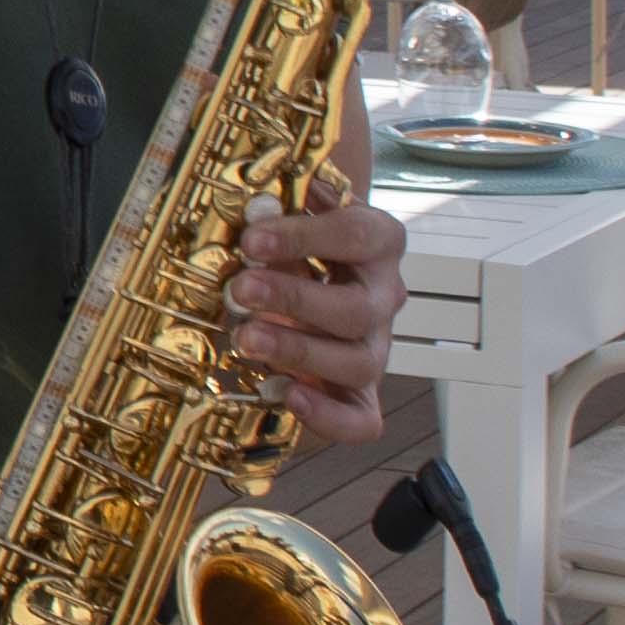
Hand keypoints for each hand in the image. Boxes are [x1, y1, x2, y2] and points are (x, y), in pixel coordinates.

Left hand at [232, 181, 404, 444]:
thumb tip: (256, 204)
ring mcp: (375, 349)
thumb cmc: (294, 247)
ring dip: (299, 353)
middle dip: (294, 300)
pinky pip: (361, 420)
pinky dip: (327, 416)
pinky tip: (285, 395)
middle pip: (357, 308)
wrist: (306, 285)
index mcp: (378, 243)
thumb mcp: (288, 219)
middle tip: (240, 291)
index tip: (251, 238)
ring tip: (245, 340)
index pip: (358, 235)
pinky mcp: (359, 396)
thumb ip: (276, 211)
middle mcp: (384, 297)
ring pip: (359, 363)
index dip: (305, 236)